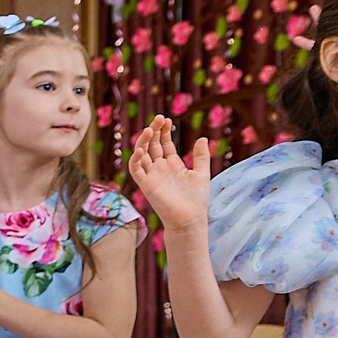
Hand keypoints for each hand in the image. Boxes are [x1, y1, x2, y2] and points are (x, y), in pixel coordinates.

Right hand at [128, 117, 212, 232]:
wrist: (190, 219)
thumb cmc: (197, 200)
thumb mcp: (202, 173)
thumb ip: (200, 156)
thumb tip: (202, 138)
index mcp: (172, 164)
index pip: (163, 143)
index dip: (164, 131)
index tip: (167, 119)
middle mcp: (159, 168)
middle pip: (151, 145)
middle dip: (153, 131)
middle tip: (158, 118)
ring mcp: (151, 175)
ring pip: (141, 154)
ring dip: (142, 141)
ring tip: (149, 129)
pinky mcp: (146, 185)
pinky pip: (136, 170)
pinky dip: (135, 159)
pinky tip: (141, 150)